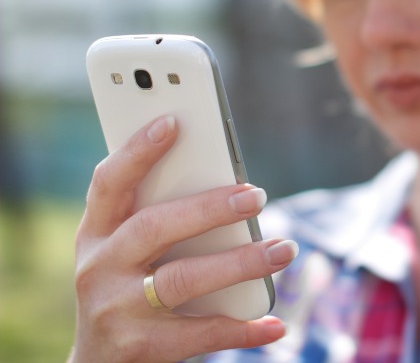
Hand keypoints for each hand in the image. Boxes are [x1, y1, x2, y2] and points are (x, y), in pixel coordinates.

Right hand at [69, 116, 296, 362]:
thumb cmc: (126, 286)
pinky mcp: (139, 348)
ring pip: (183, 279)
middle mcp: (99, 268)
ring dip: (240, 263)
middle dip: (209, 208)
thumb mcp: (125, 250)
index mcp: (95, 233)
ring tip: (283, 249)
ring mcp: (116, 310)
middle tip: (257, 195)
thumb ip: (158, 217)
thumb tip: (227, 187)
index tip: (173, 122)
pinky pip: (200, 334)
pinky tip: (274, 323)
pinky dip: (243, 328)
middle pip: (155, 227)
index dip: (137, 151)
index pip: (109, 183)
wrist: (99, 361)